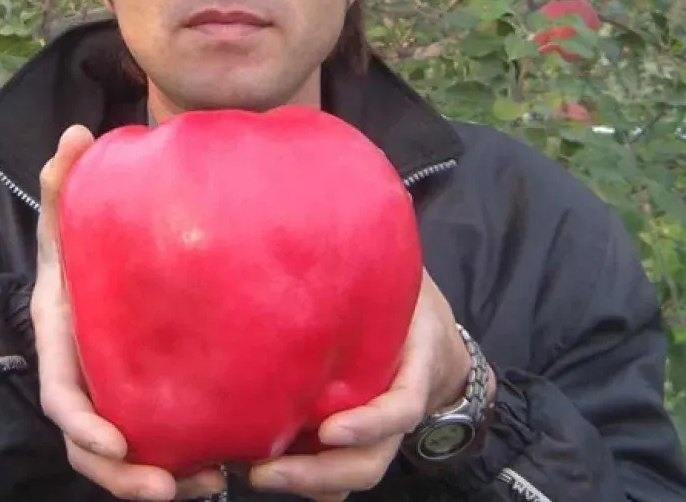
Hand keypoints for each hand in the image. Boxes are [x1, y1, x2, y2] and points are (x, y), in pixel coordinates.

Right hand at [30, 125, 226, 500]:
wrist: (104, 262)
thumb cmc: (83, 241)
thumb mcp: (70, 213)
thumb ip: (68, 180)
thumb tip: (76, 132)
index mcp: (63, 343)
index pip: (62, 396)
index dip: (82, 425)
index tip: (114, 442)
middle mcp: (86, 380)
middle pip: (93, 447)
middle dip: (123, 476)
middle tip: (171, 488)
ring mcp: (115, 396)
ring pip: (126, 459)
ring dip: (160, 481)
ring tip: (207, 486)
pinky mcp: (147, 400)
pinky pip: (159, 446)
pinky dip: (183, 465)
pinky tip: (223, 470)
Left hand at [246, 270, 486, 501]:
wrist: (432, 333)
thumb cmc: (409, 298)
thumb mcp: (403, 278)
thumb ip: (378, 261)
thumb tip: (333, 210)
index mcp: (415, 367)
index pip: (401, 407)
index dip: (370, 423)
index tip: (330, 429)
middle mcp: (395, 409)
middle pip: (370, 461)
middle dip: (320, 474)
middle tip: (264, 471)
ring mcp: (374, 430)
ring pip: (351, 475)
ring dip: (306, 484)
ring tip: (253, 474)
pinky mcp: (348, 433)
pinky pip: (332, 467)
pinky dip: (304, 475)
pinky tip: (259, 463)